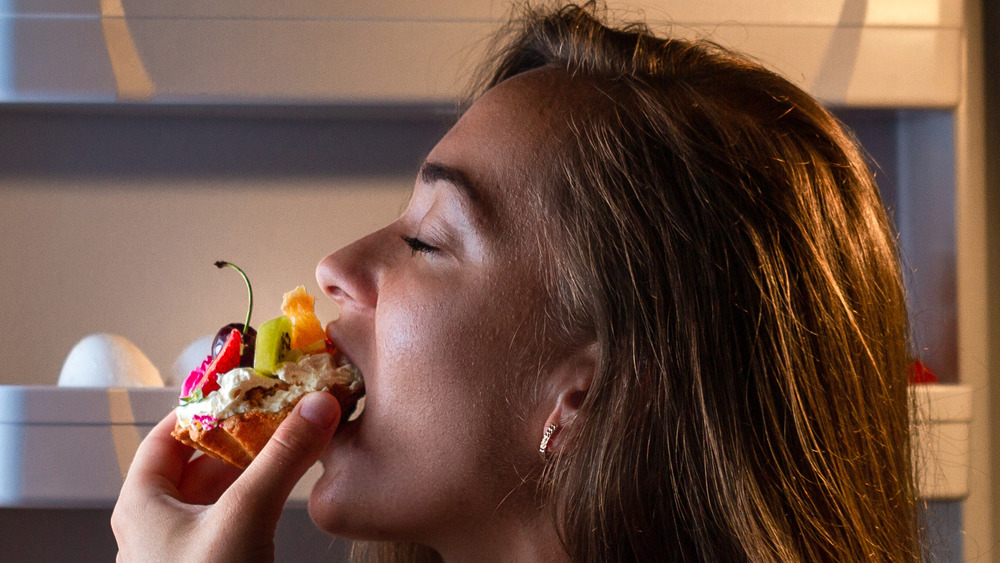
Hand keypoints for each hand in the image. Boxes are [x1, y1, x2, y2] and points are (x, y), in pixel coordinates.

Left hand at [112, 392, 341, 562]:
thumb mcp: (242, 517)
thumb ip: (281, 459)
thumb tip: (315, 408)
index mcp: (143, 502)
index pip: (168, 433)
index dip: (207, 404)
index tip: (247, 384)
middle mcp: (160, 520)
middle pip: (200, 458)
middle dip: (244, 430)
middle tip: (283, 406)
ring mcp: (188, 546)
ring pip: (222, 486)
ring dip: (258, 460)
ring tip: (294, 436)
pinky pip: (238, 513)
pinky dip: (263, 491)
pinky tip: (289, 483)